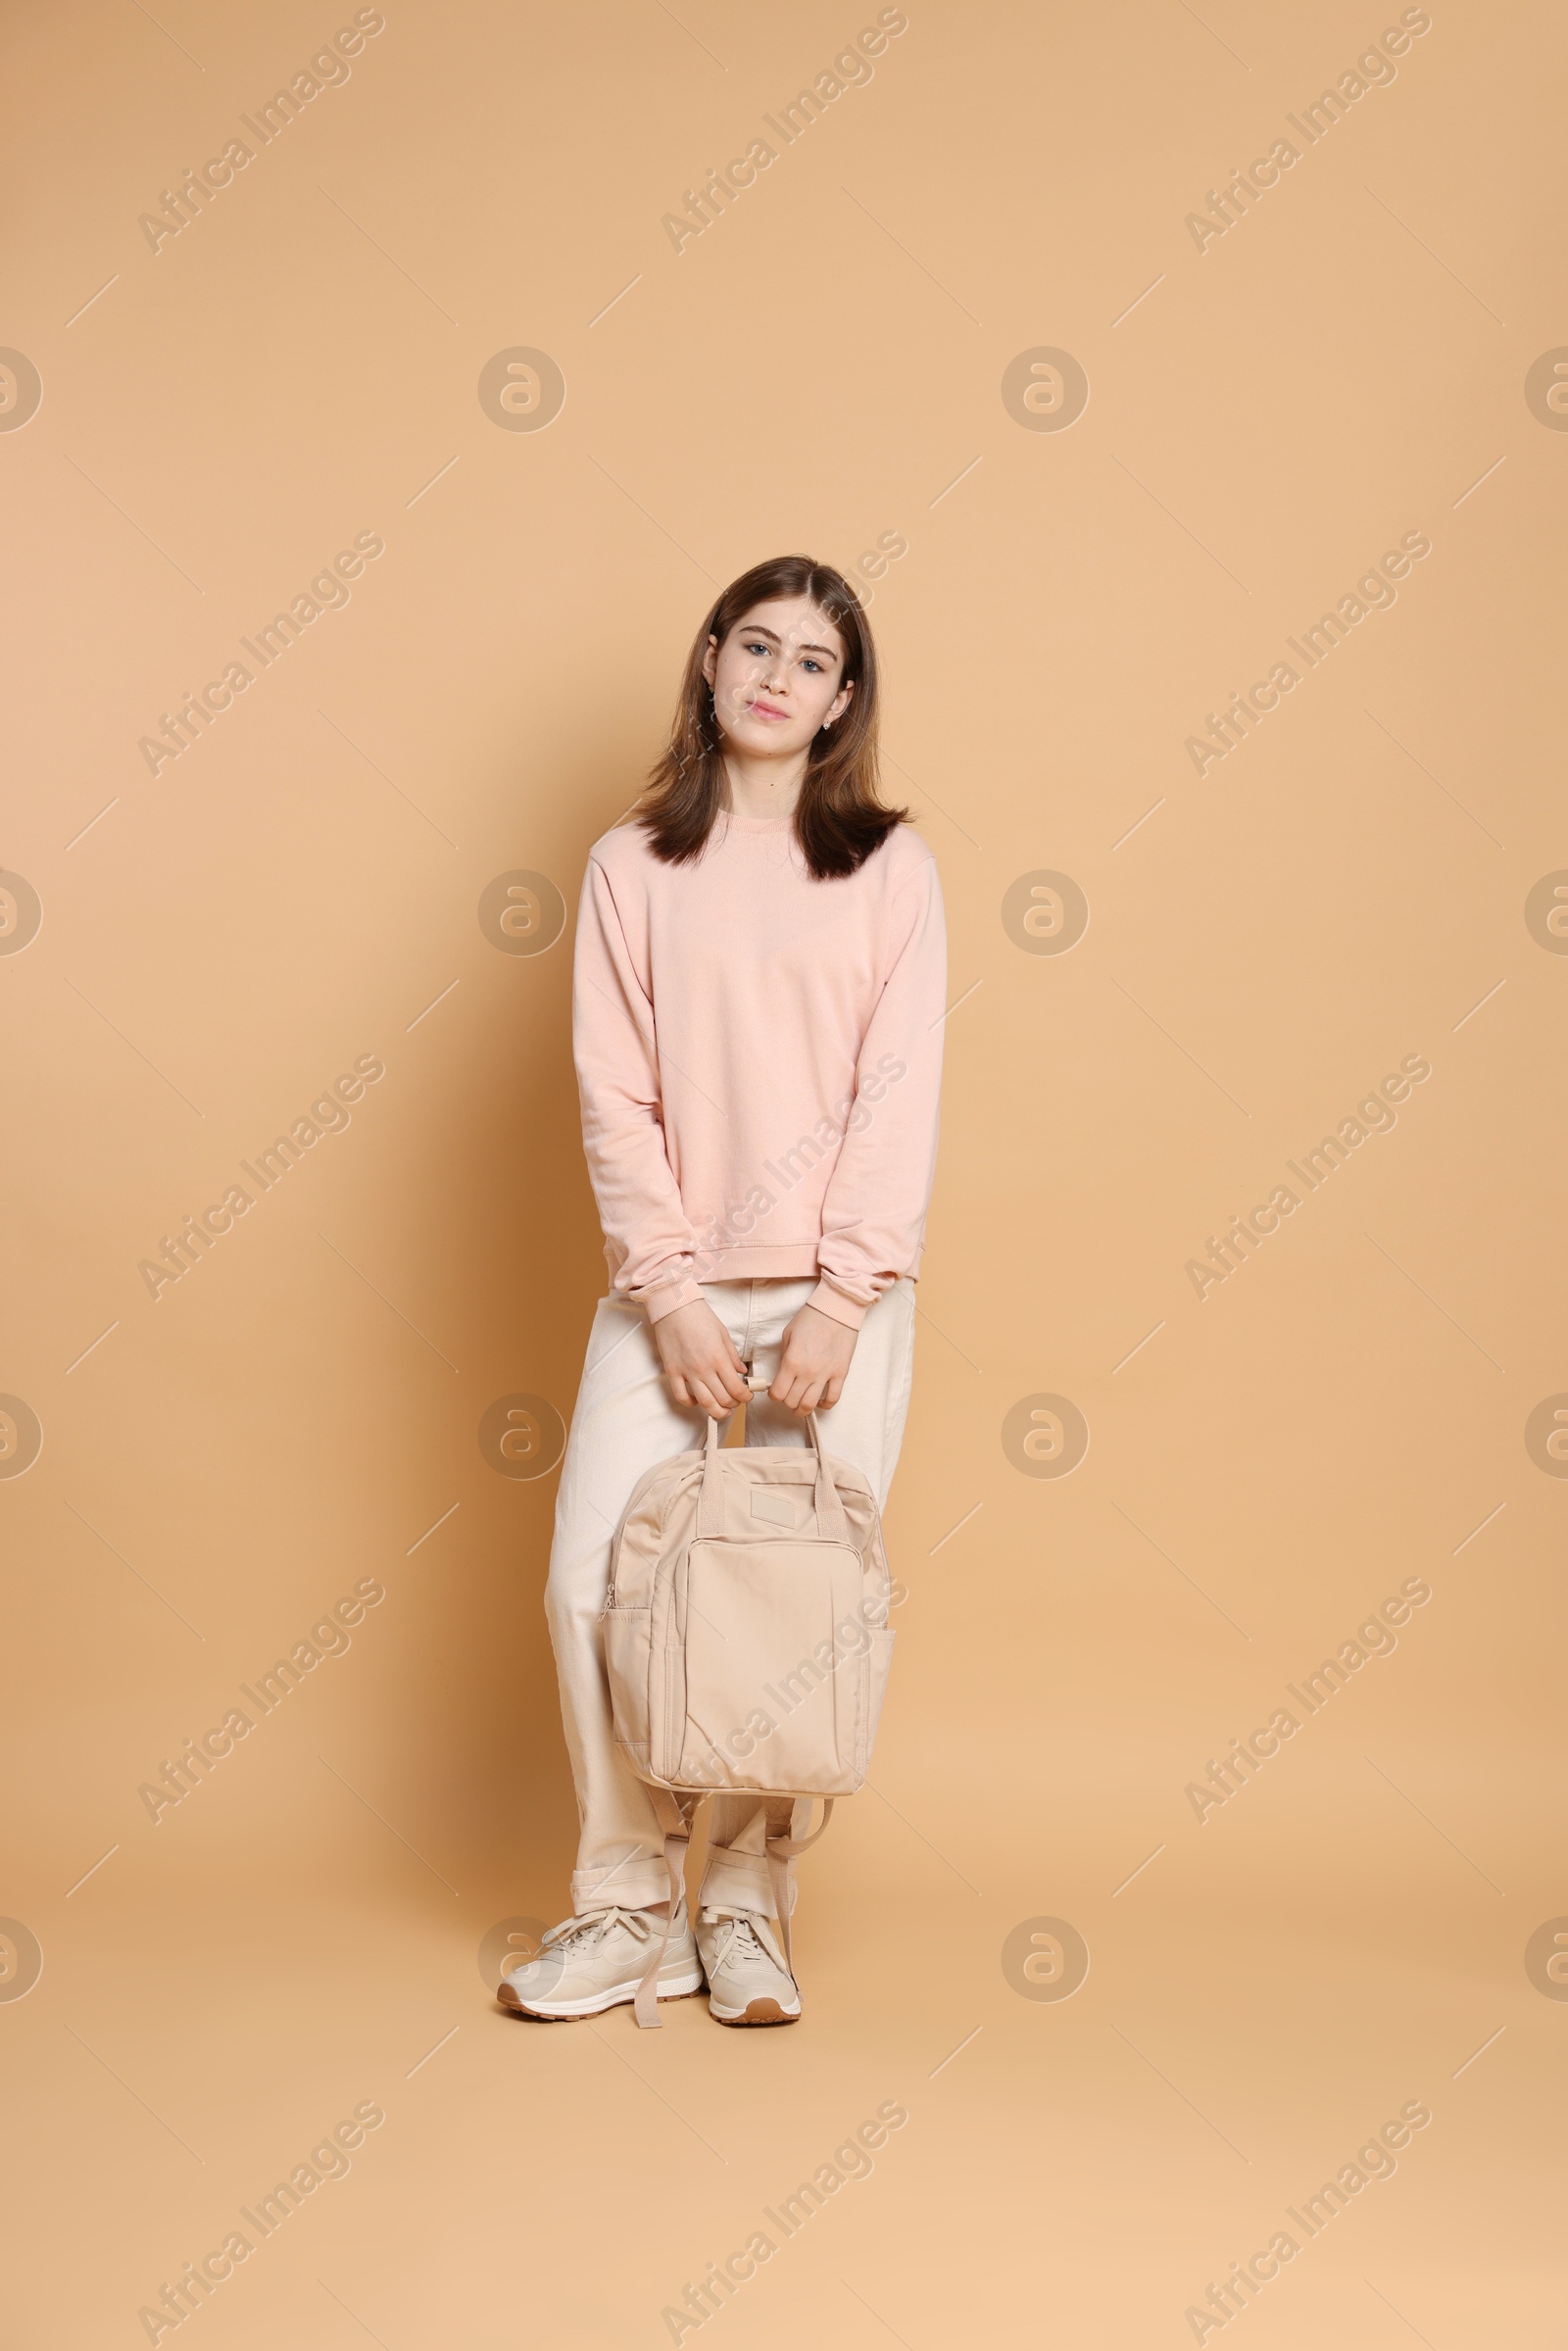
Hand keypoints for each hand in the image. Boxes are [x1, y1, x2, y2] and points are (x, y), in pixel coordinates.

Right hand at [652, 1300, 750, 1418]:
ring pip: (705, 1403)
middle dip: (734, 1404)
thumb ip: (733, 1355)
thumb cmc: (698, 1316)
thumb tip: (742, 1371)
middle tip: (737, 1401)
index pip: (737, 1388)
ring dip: (717, 1411)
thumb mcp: (723, 1333)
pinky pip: (682, 1397)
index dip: (746, 1396)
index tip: (748, 1395)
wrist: (673, 1307)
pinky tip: (698, 1401)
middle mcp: (703, 1369)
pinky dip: (691, 1404)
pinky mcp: (672, 1372)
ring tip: (722, 1409)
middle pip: (723, 1399)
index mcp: (719, 1358)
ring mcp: (687, 1372)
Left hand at [771, 1303, 857, 1414]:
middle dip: (787, 1401)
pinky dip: (824, 1405)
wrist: (836, 1309)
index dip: (774, 1395)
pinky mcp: (840, 1374)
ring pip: (810, 1405)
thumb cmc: (811, 1318)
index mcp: (791, 1361)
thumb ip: (784, 1357)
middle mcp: (807, 1372)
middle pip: (792, 1402)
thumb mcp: (788, 1335)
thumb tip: (784, 1374)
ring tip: (801, 1404)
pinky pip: (833, 1399)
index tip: (775, 1391)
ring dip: (803, 1409)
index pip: (777, 1393)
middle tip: (788, 1394)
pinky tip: (820, 1400)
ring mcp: (825, 1375)